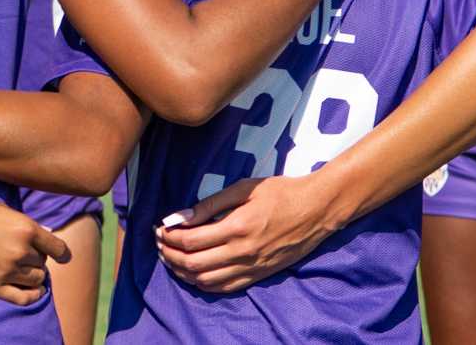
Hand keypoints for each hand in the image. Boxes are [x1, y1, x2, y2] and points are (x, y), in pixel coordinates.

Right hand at [0, 193, 63, 305]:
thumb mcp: (0, 210)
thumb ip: (25, 225)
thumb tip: (47, 235)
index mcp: (24, 227)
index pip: (57, 247)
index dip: (60, 253)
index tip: (60, 256)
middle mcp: (19, 250)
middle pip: (43, 264)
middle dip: (37, 260)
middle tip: (24, 256)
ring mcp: (5, 270)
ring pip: (36, 281)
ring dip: (32, 276)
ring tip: (21, 270)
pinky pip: (22, 298)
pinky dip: (31, 296)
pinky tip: (30, 292)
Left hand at [153, 173, 336, 292]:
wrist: (316, 210)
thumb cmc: (279, 192)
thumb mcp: (243, 189)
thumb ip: (209, 204)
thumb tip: (179, 217)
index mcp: (236, 227)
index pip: (190, 240)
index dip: (169, 237)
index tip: (159, 229)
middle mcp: (243, 252)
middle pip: (194, 263)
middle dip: (170, 255)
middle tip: (159, 244)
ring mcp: (252, 267)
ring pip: (207, 280)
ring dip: (183, 271)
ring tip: (171, 259)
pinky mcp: (260, 275)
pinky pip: (226, 287)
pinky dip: (204, 283)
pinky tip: (194, 274)